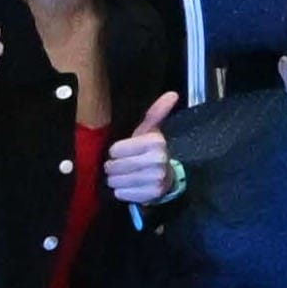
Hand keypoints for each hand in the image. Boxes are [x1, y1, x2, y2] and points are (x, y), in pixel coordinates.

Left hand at [101, 90, 186, 211]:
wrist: (165, 176)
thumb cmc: (149, 151)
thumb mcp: (150, 130)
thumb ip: (156, 112)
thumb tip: (172, 93)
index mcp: (156, 142)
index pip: (115, 150)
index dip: (116, 152)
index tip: (124, 152)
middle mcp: (158, 159)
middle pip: (114, 166)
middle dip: (114, 167)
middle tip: (123, 165)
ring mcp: (156, 178)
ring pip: (117, 181)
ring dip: (117, 180)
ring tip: (126, 176)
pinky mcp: (152, 194)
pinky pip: (122, 194)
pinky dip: (122, 191)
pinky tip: (130, 186)